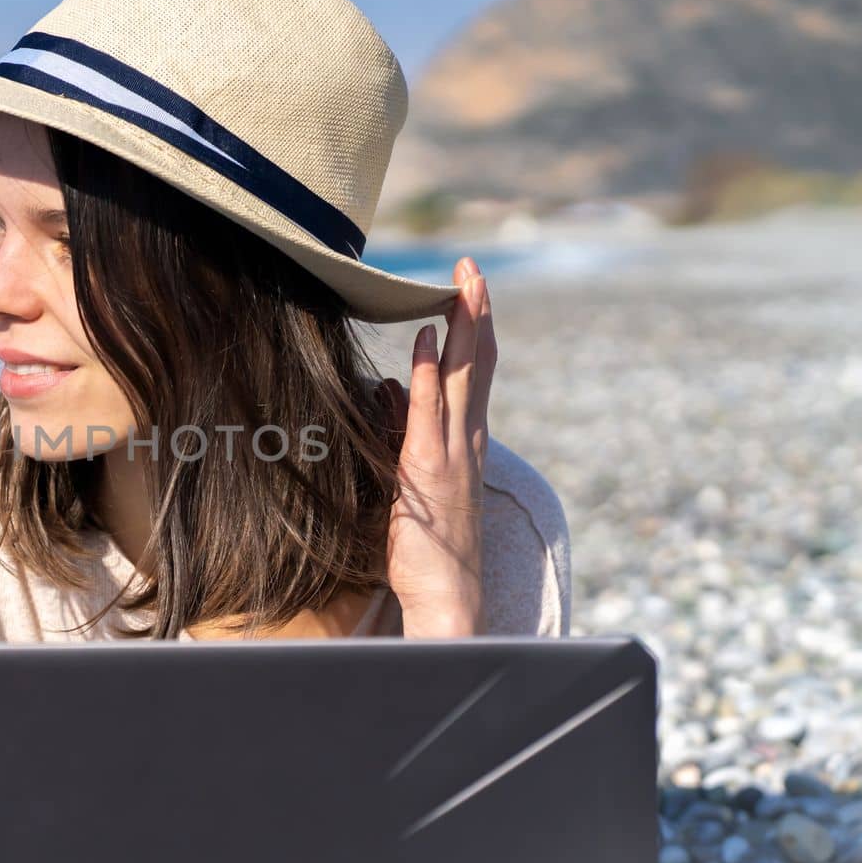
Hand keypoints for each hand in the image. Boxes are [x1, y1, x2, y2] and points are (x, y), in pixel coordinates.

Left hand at [374, 257, 495, 637]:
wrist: (446, 596)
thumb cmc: (426, 544)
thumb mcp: (408, 475)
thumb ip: (402, 429)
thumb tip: (384, 386)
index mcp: (463, 440)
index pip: (472, 371)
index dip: (472, 327)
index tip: (467, 286)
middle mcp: (466, 439)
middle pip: (476, 362)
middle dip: (475, 311)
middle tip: (471, 266)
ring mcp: (452, 452)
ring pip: (461, 376)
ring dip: (461, 326)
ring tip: (462, 283)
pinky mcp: (429, 470)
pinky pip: (427, 412)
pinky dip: (424, 373)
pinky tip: (421, 340)